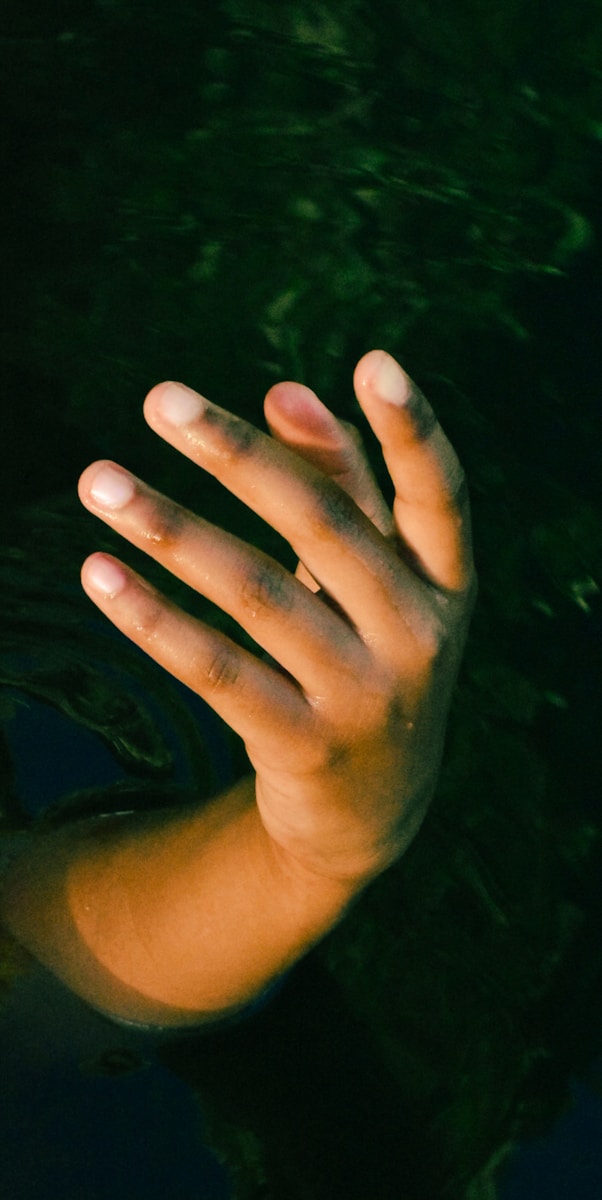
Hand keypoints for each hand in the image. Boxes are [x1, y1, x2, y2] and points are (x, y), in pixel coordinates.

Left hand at [78, 350, 474, 884]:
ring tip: (98, 481)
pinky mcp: (302, 744)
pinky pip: (217, 672)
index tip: (375, 360)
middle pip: (323, 528)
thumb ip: (342, 482)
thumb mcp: (376, 576)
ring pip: (255, 595)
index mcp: (447, 582)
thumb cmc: (369, 649)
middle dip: (239, 457)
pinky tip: (98, 574)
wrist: (373, 806)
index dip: (413, 432)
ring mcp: (362, 696)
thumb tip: (283, 392)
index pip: (441, 497)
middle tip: (160, 399)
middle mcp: (417, 635)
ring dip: (171, 531)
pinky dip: (154, 621)